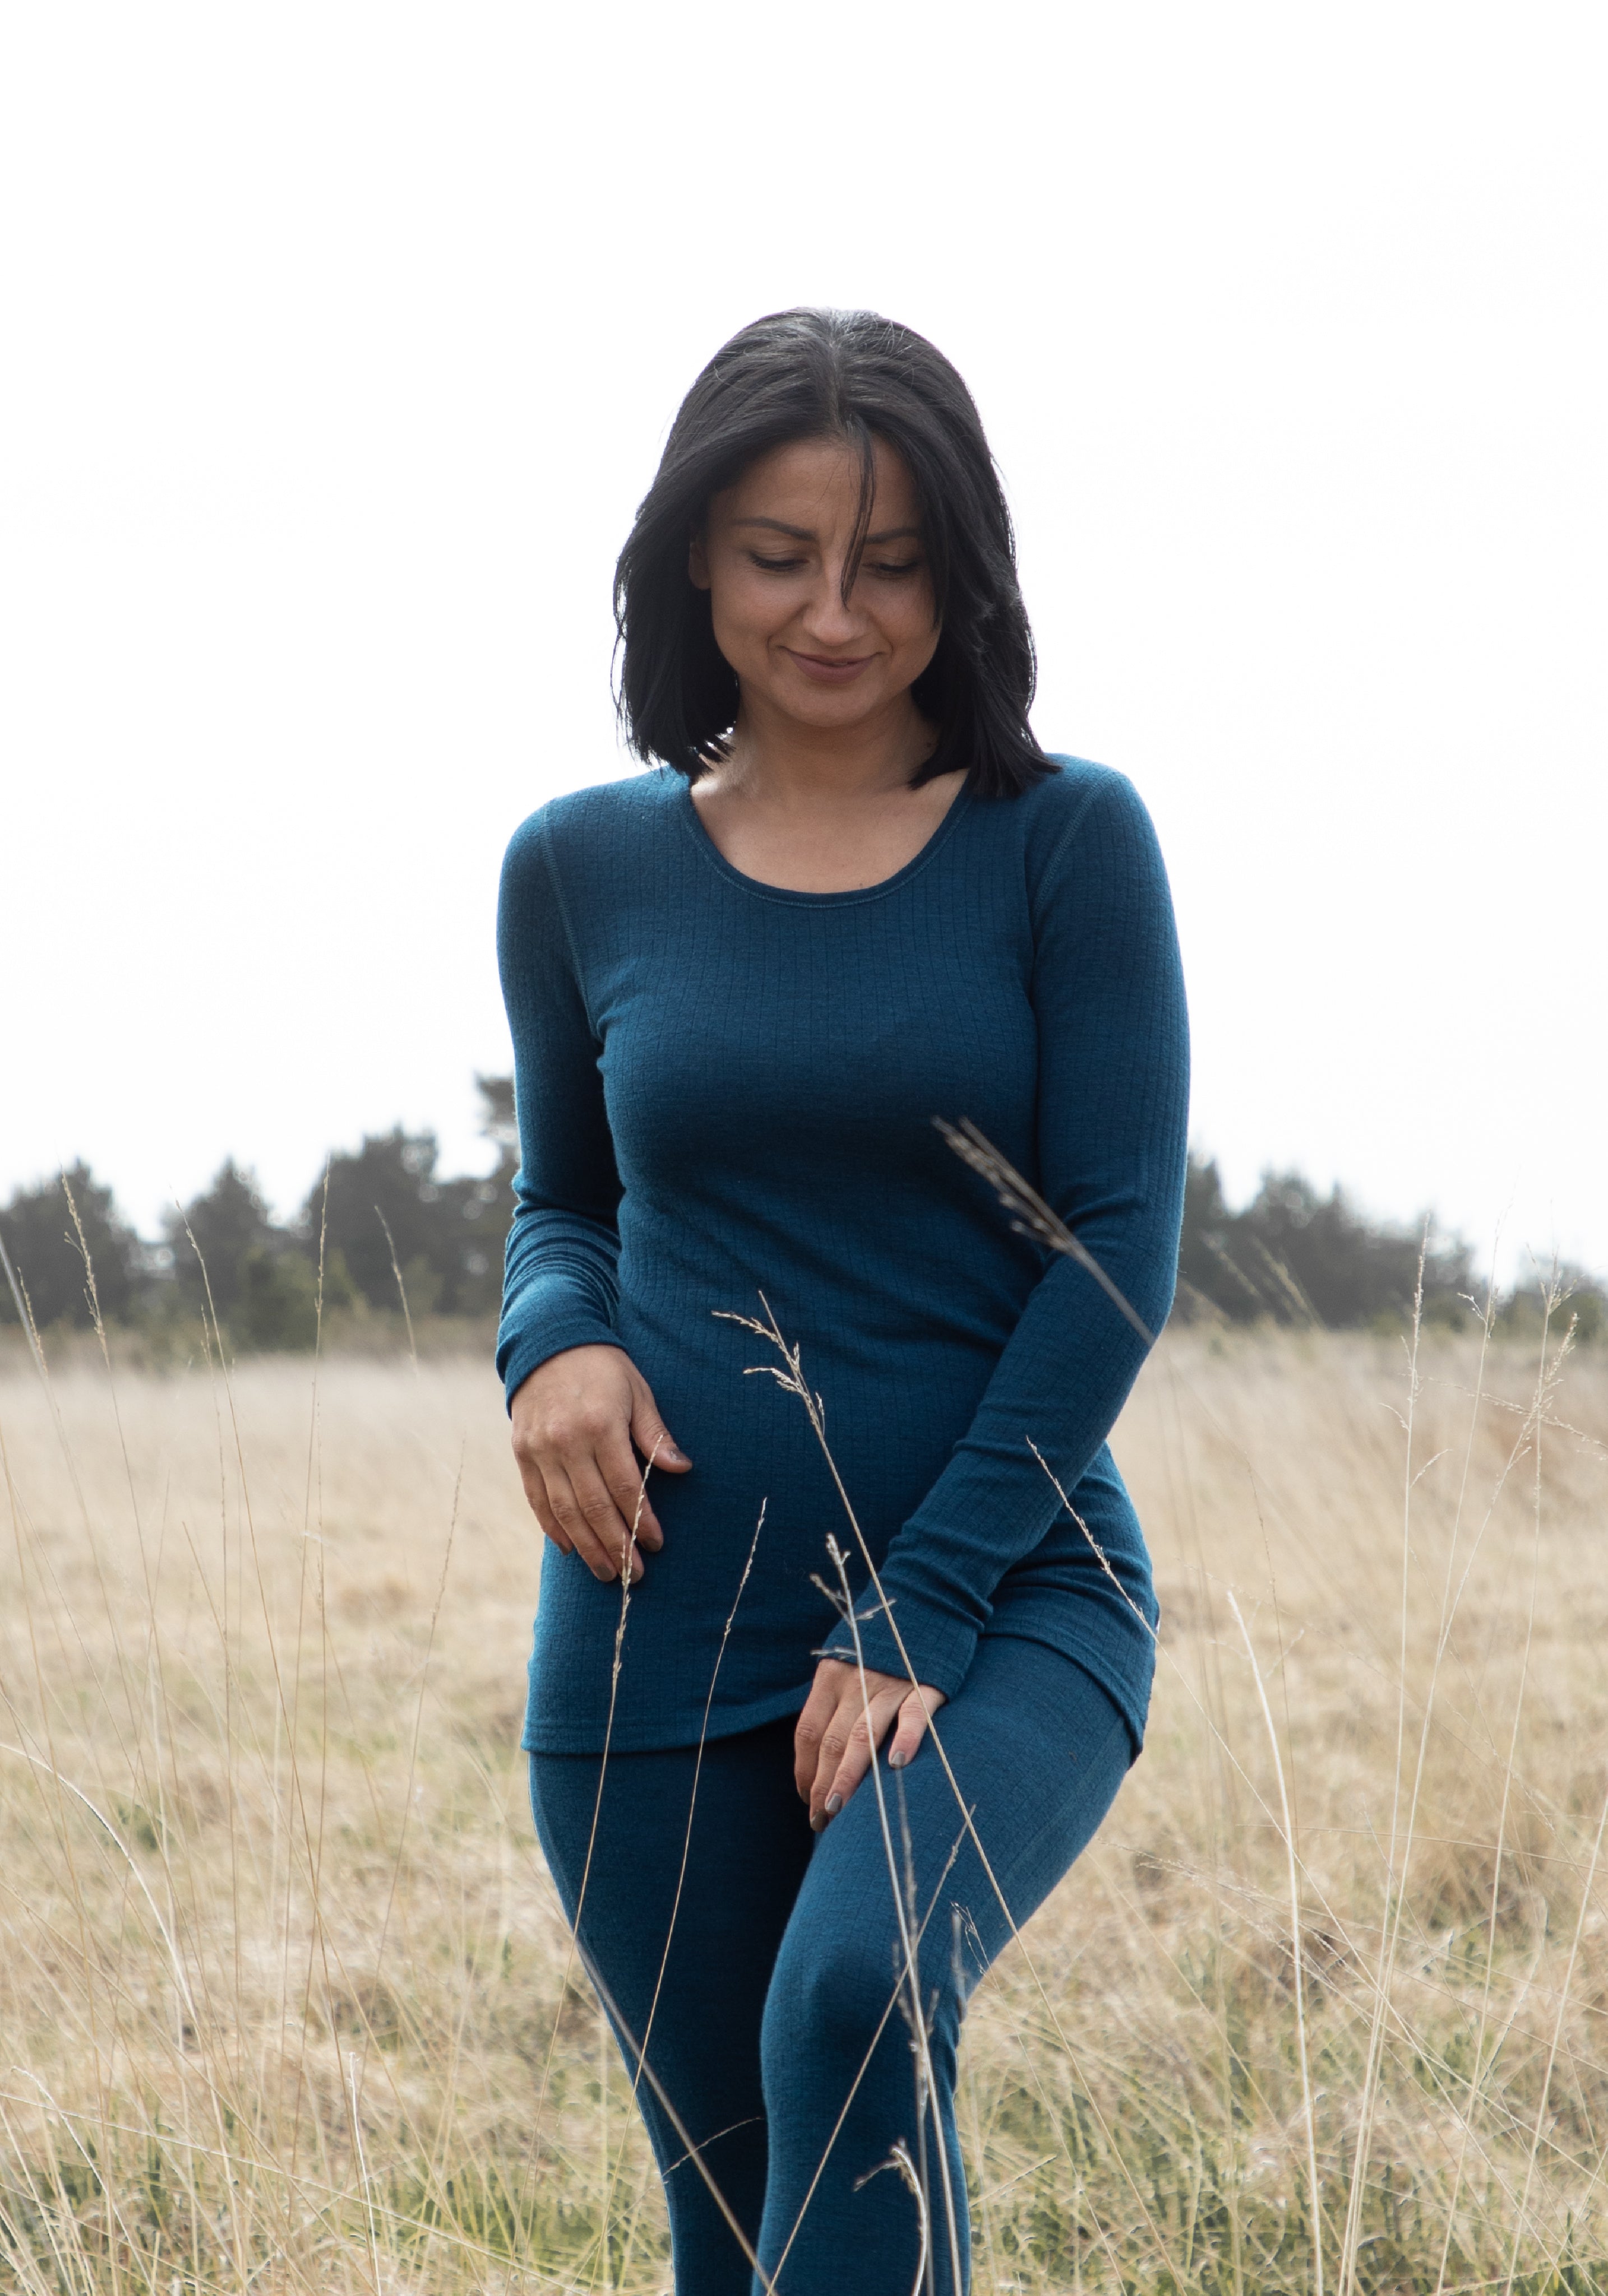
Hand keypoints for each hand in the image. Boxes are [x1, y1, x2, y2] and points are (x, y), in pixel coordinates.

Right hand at [510, 1344, 690, 1583]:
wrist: (549, 1341)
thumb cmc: (603, 1368)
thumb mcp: (637, 1392)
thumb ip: (655, 1433)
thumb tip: (682, 1469)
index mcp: (600, 1426)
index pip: (625, 1486)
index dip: (642, 1519)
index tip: (657, 1544)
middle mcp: (566, 1442)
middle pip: (594, 1507)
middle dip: (617, 1545)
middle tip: (635, 1575)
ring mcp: (540, 1449)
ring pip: (564, 1510)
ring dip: (587, 1546)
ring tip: (607, 1572)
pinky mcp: (522, 1453)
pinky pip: (537, 1499)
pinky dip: (553, 1527)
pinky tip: (570, 1548)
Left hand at [794, 1658, 947, 1832]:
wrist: (928, 1607)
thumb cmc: (882, 1649)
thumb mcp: (848, 1665)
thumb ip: (835, 1702)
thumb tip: (820, 1757)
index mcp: (831, 1676)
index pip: (808, 1731)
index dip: (804, 1769)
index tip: (805, 1797)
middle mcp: (856, 1680)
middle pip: (832, 1741)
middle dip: (821, 1784)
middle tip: (819, 1818)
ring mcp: (890, 1684)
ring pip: (863, 1736)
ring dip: (847, 1777)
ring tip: (837, 1810)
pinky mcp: (924, 1685)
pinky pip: (912, 1716)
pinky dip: (905, 1739)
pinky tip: (897, 1766)